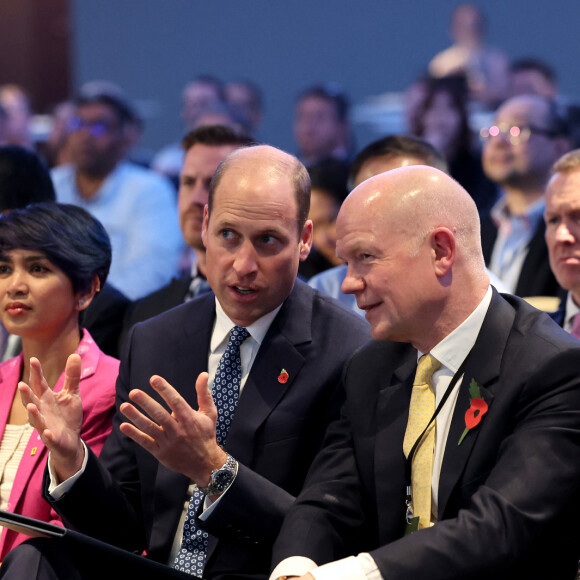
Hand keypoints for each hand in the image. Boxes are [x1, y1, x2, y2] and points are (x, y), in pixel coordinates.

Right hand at [19, 355, 84, 481]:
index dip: (37, 372)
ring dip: (33, 413)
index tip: (33, 359)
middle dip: (27, 394)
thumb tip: (74, 354)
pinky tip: (46, 432)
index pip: (39, 384)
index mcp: (46, 398)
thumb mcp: (72, 394)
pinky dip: (47, 434)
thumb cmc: (67, 415)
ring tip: (31, 406)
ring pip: (36, 419)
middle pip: (32, 400)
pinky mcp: (52, 439)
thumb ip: (72, 376)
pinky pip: (48, 437)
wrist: (70, 440)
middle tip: (22, 384)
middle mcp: (42, 411)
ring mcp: (45, 425)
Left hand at [119, 372, 225, 485]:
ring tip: (124, 406)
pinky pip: (146, 442)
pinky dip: (134, 434)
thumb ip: (204, 393)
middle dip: (146, 402)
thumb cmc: (206, 434)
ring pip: (150, 428)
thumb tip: (203, 374)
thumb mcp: (209, 413)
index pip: (175, 401)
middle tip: (134, 392)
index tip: (154, 379)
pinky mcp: (161, 453)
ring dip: (136, 417)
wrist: (205, 464)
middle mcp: (178, 430)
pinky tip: (124, 425)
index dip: (164, 390)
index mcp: (190, 419)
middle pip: (160, 414)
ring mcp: (168, 442)